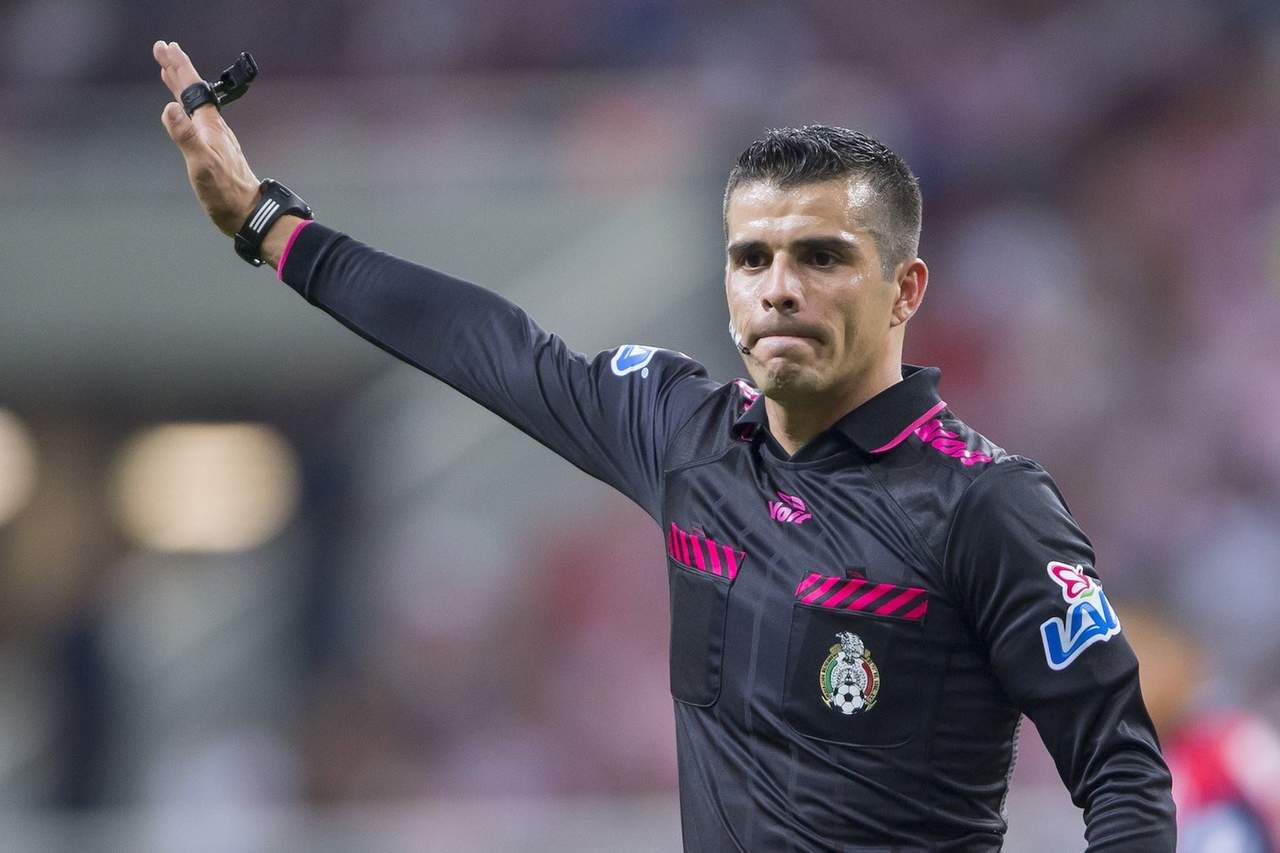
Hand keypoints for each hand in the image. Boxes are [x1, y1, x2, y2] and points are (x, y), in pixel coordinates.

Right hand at [153, 40, 260, 236]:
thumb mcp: (201, 164)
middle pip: (193, 91)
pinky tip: (184, 111)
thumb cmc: (225, 192)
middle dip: (177, 69)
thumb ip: (185, 136)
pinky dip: (185, 106)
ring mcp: (213, 137)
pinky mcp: (213, 149)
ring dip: (181, 85)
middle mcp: (212, 126)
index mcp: (209, 125)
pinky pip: (195, 118)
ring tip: (168, 72)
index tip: (165, 47)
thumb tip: (170, 108)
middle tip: (163, 49)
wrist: (247, 212)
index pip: (191, 87)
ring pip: (194, 103)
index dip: (177, 66)